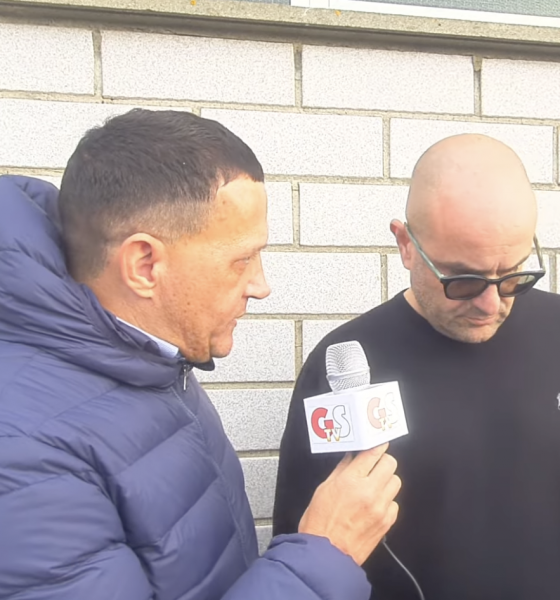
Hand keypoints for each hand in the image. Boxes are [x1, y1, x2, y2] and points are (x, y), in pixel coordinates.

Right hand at [298, 443, 400, 564]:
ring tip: (374, 485)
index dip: (376, 445)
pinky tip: (375, 504)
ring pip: (395, 481)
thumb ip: (342, 470)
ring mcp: (380, 508)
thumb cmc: (319, 523)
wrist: (326, 555)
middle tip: (374, 465)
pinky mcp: (386, 522)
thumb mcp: (324, 488)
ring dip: (386, 480)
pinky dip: (387, 500)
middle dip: (382, 461)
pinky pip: (395, 503)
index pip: (372, 453)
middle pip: (390, 464)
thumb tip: (352, 457)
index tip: (378, 444)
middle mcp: (369, 492)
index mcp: (351, 480)